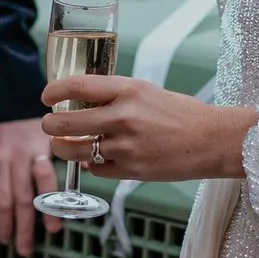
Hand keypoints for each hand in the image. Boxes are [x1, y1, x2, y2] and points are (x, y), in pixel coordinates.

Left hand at [0, 117, 59, 257]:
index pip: (1, 200)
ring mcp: (37, 147)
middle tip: (25, 249)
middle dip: (25, 227)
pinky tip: (74, 202)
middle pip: (23, 198)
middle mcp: (16, 154)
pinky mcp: (54, 142)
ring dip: (51, 209)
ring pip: (46, 183)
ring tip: (52, 230)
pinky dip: (71, 184)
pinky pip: (64, 166)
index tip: (6, 240)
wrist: (12, 108)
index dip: (5, 223)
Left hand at [40, 76, 257, 185]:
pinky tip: (95, 157)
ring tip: (61, 144)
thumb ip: (114, 95)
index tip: (46, 97)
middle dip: (50, 125)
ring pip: (75, 150)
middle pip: (66, 122)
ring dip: (62, 148)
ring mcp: (126, 147)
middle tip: (48, 124)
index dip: (54, 91)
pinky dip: (90, 164)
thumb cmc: (181, 113)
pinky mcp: (130, 171)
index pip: (77, 86)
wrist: (212, 141)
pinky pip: (95, 169)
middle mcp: (124, 117)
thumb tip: (80, 98)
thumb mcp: (146, 91)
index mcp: (128, 90)